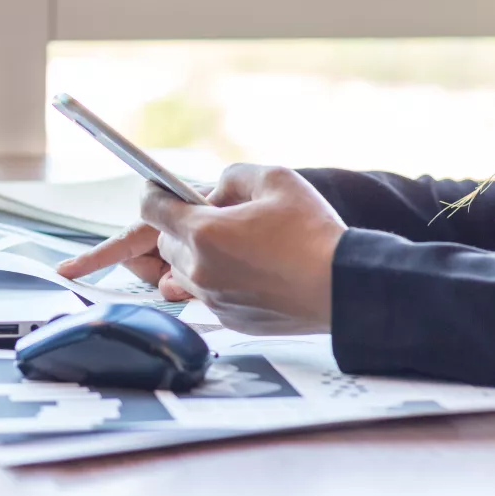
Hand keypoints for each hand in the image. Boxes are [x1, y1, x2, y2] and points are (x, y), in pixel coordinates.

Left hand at [60, 164, 347, 334]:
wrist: (342, 288)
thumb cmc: (313, 232)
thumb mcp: (276, 179)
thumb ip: (233, 176)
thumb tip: (213, 191)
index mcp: (204, 232)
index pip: (152, 208)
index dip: (154, 194)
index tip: (159, 190)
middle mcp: (200, 269)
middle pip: (165, 243)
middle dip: (181, 227)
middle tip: (215, 218)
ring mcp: (213, 298)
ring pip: (183, 272)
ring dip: (197, 256)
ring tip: (236, 245)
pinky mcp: (229, 319)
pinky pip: (207, 294)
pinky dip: (217, 280)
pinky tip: (251, 270)